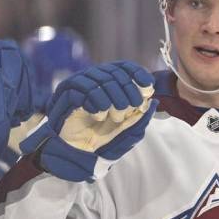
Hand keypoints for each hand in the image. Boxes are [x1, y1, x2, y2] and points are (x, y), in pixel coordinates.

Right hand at [20, 61, 156, 181]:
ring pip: (98, 79)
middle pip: (113, 72)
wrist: (76, 152)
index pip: (123, 67)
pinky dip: (94, 102)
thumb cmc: (101, 138)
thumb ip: (139, 118)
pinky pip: (80, 90)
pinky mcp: (64, 95)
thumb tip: (154, 102)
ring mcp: (78, 85)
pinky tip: (99, 116)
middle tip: (134, 106)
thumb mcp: (125, 130)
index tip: (148, 85)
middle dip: (127, 89)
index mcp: (108, 83)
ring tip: (116, 117)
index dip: (137, 73)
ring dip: (112, 97)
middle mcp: (93, 80)